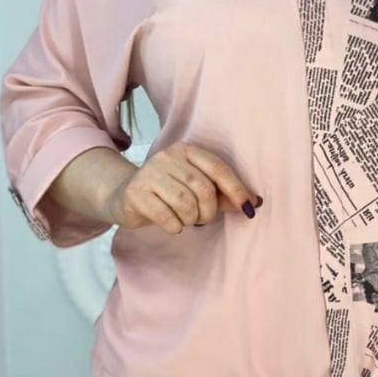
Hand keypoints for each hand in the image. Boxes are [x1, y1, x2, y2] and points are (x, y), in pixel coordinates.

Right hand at [104, 140, 262, 234]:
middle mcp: (168, 157)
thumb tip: (254, 203)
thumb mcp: (195, 189)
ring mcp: (150, 173)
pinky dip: (175, 226)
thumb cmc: (167, 193)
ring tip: (185, 220)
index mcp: (186, 150)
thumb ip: (223, 195)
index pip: (218, 168)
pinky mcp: (137, 193)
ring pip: (186, 203)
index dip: (236, 189)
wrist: (123, 196)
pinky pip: (167, 216)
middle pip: (204, 188)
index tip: (248, 208)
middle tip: (202, 219)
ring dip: (191, 219)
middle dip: (209, 211)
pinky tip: (171, 224)